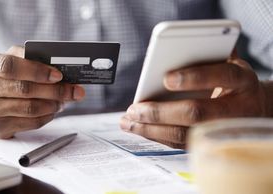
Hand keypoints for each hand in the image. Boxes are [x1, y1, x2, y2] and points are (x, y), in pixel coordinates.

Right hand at [0, 46, 84, 138]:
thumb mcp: (0, 61)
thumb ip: (24, 57)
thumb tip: (57, 66)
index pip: (9, 66)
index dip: (37, 70)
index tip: (58, 74)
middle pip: (23, 89)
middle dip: (54, 90)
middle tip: (73, 90)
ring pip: (29, 108)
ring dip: (54, 104)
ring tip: (64, 99)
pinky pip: (30, 123)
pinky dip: (47, 116)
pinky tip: (53, 109)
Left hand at [120, 58, 268, 147]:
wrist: (253, 108)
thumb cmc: (231, 81)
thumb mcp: (227, 62)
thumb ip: (207, 53)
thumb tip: (176, 47)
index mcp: (242, 80)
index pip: (221, 76)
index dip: (194, 77)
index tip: (166, 78)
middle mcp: (237, 108)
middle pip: (196, 112)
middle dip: (160, 112)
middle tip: (134, 109)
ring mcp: (222, 130)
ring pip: (184, 134)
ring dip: (151, 129)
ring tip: (127, 122)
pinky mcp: (209, 143)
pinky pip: (179, 143)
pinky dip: (156, 136)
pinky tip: (139, 128)